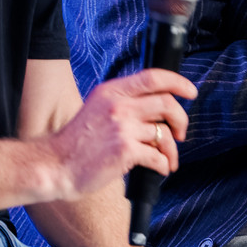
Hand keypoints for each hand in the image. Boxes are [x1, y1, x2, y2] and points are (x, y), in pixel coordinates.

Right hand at [45, 69, 196, 198]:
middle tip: (181, 133)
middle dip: (182, 119)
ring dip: (171, 150)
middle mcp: (118, 105)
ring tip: (167, 159)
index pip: (152, 77)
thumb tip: (156, 107)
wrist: (55, 166)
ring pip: (164, 133)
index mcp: (111, 91)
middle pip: (166, 103)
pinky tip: (159, 169)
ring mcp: (122, 127)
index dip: (177, 82)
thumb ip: (122, 102)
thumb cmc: (76, 143)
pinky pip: (157, 156)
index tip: (190, 91)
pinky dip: (163, 165)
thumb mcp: (96, 109)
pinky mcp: (125, 151)